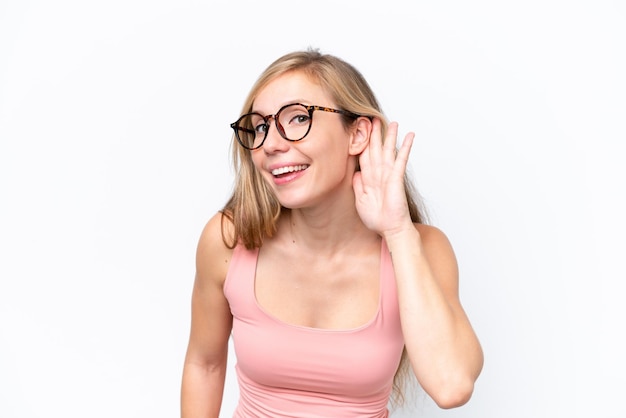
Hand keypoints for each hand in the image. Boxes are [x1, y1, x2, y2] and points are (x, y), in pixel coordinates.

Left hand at [353, 118, 415, 237]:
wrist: (390, 229)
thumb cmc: (377, 218)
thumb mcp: (360, 200)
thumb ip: (358, 186)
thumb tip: (355, 173)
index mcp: (368, 178)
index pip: (364, 156)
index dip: (361, 144)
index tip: (359, 131)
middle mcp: (379, 174)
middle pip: (375, 149)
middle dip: (374, 134)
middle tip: (372, 118)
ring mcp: (388, 174)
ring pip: (388, 150)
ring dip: (390, 136)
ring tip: (393, 122)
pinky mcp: (397, 178)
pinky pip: (401, 159)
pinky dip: (405, 147)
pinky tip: (409, 136)